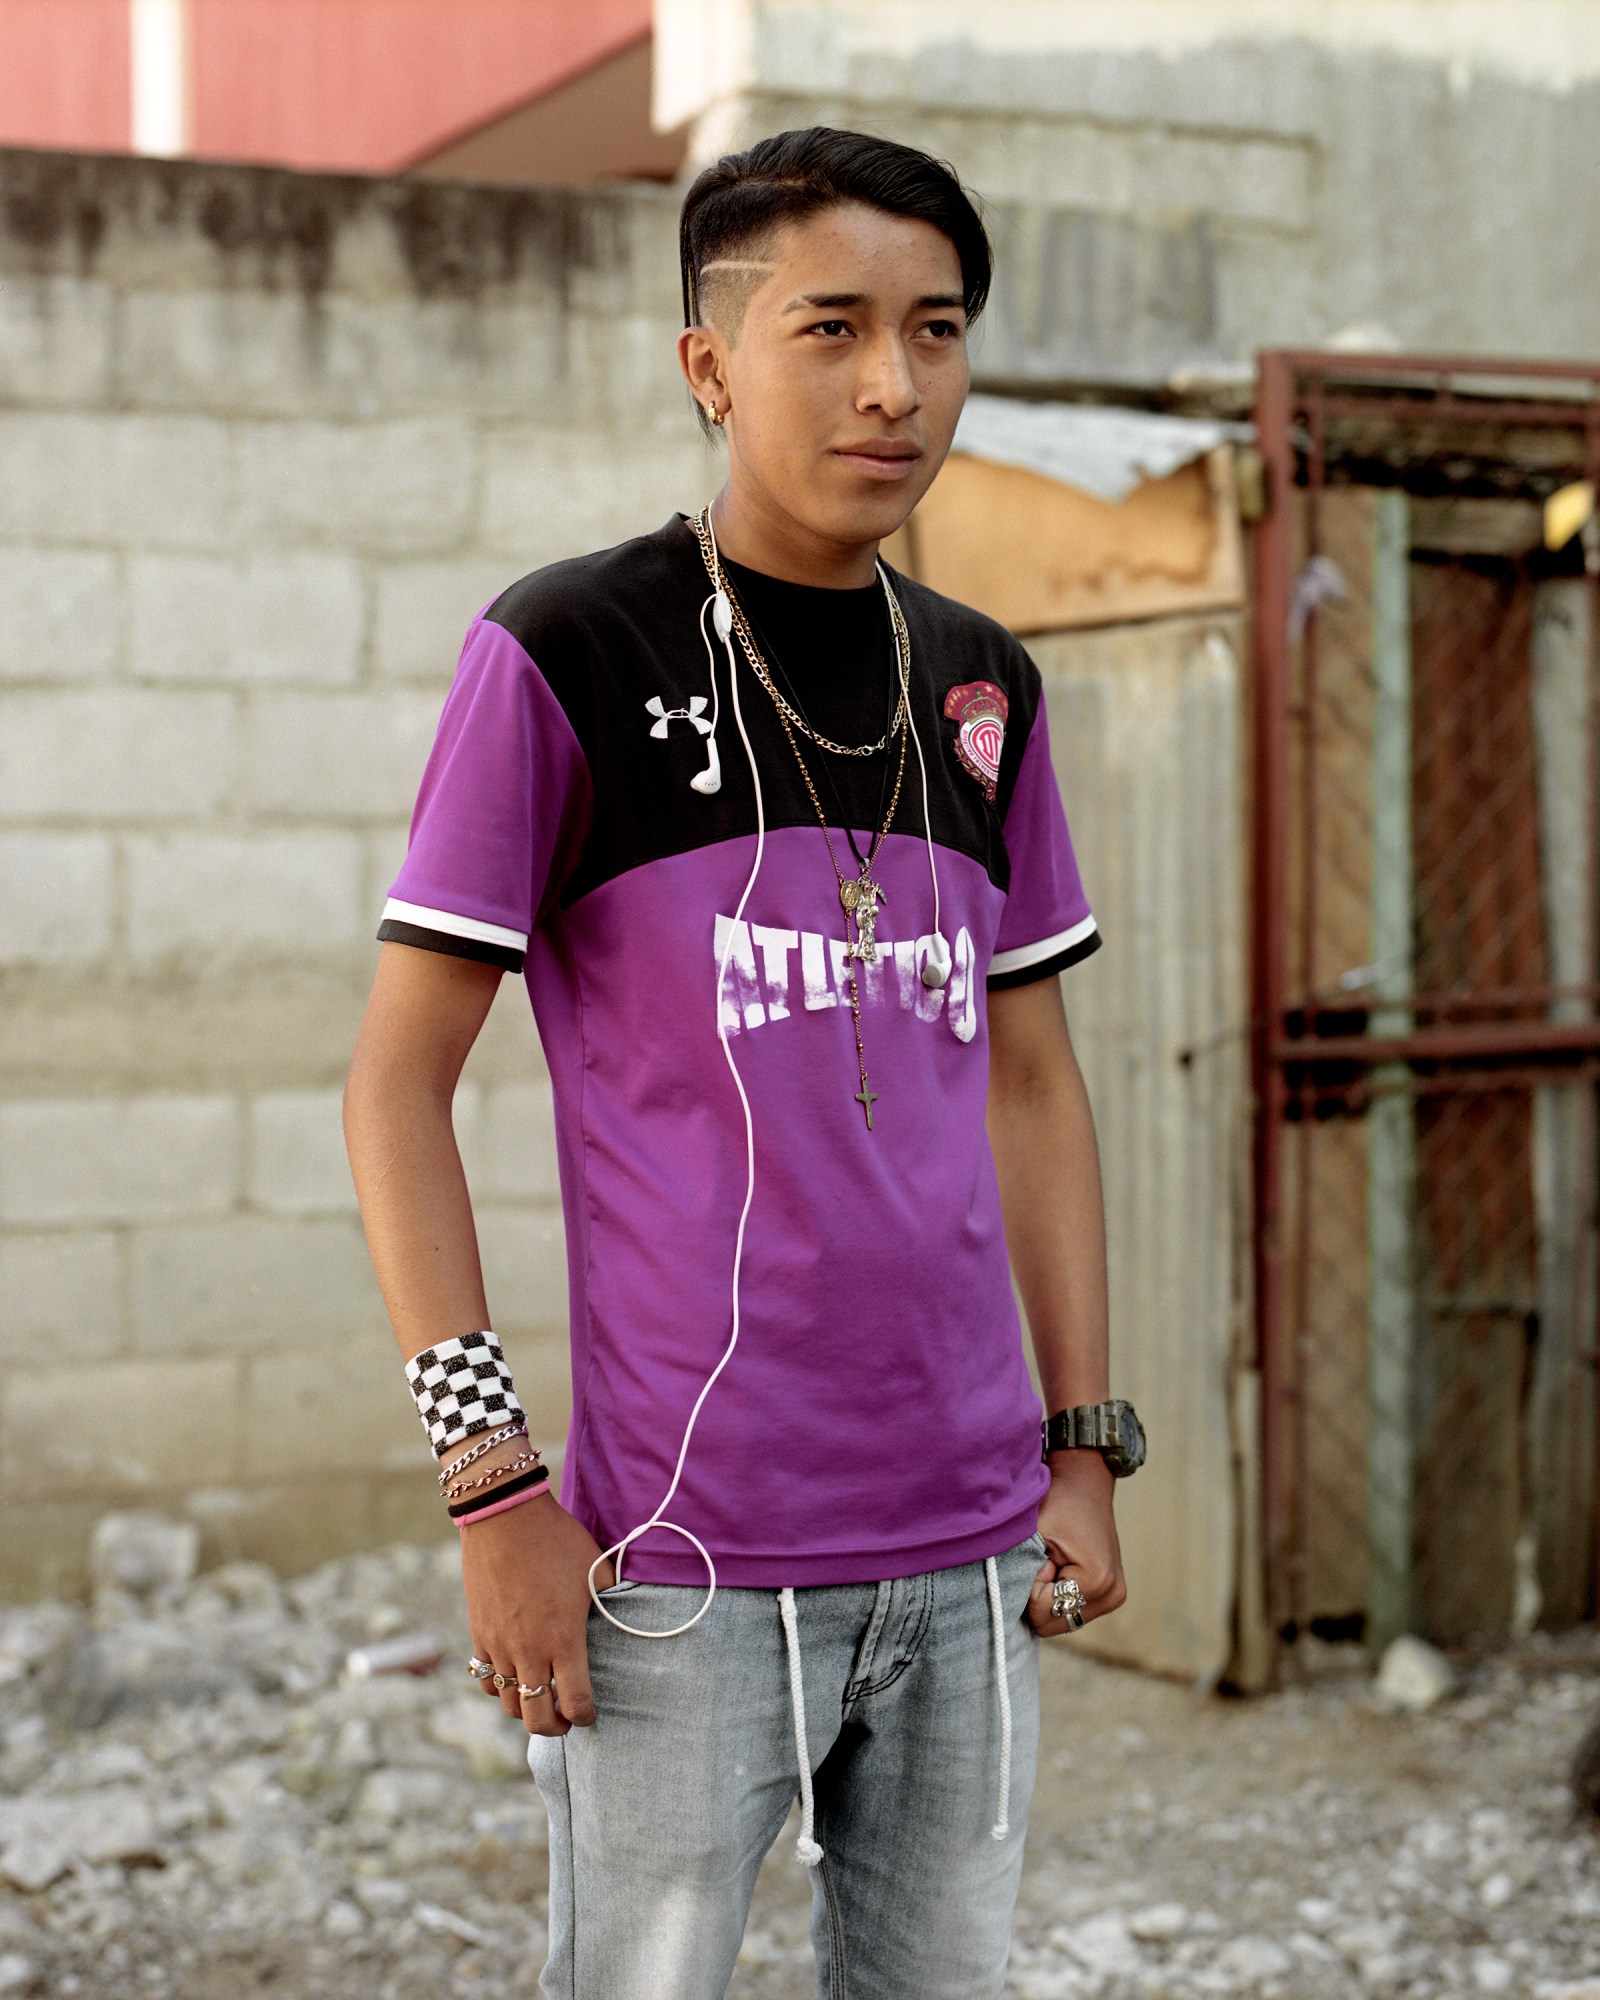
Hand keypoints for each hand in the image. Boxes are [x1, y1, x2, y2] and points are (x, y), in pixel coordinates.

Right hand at [459, 1492, 615, 1735]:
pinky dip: (499, 1687)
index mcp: (564, 1640)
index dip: (586, 1716)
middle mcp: (529, 1651)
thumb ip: (613, 1600)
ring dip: (526, 1707)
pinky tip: (514, 1674)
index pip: (576, 1703)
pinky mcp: (478, 1635)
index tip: (590, 1713)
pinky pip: (485, 1680)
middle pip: (537, 1719)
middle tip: (566, 1718)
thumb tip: (625, 1613)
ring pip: (508, 1704)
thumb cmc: (557, 1540)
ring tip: (541, 1697)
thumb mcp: (597, 1569)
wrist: (505, 1517)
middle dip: (555, 1727)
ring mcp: (500, 1646)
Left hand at [1026, 1451, 1125, 1636]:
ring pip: (1060, 1621)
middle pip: (1052, 1624)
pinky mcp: (1111, 1595)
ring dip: (1049, 1596)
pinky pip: (1070, 1611)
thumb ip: (1020, 1574)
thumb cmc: (1056, 1503)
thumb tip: (1007, 1611)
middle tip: (1047, 1560)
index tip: (1042, 1555)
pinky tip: (1062, 1568)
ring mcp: (1114, 1597)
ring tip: (1055, 1561)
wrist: (1084, 1484)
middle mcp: (1112, 1594)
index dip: (1031, 1583)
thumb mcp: (1032, 1535)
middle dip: (1039, 1595)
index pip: (1041, 1613)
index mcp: (1096, 1581)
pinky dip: (1059, 1595)